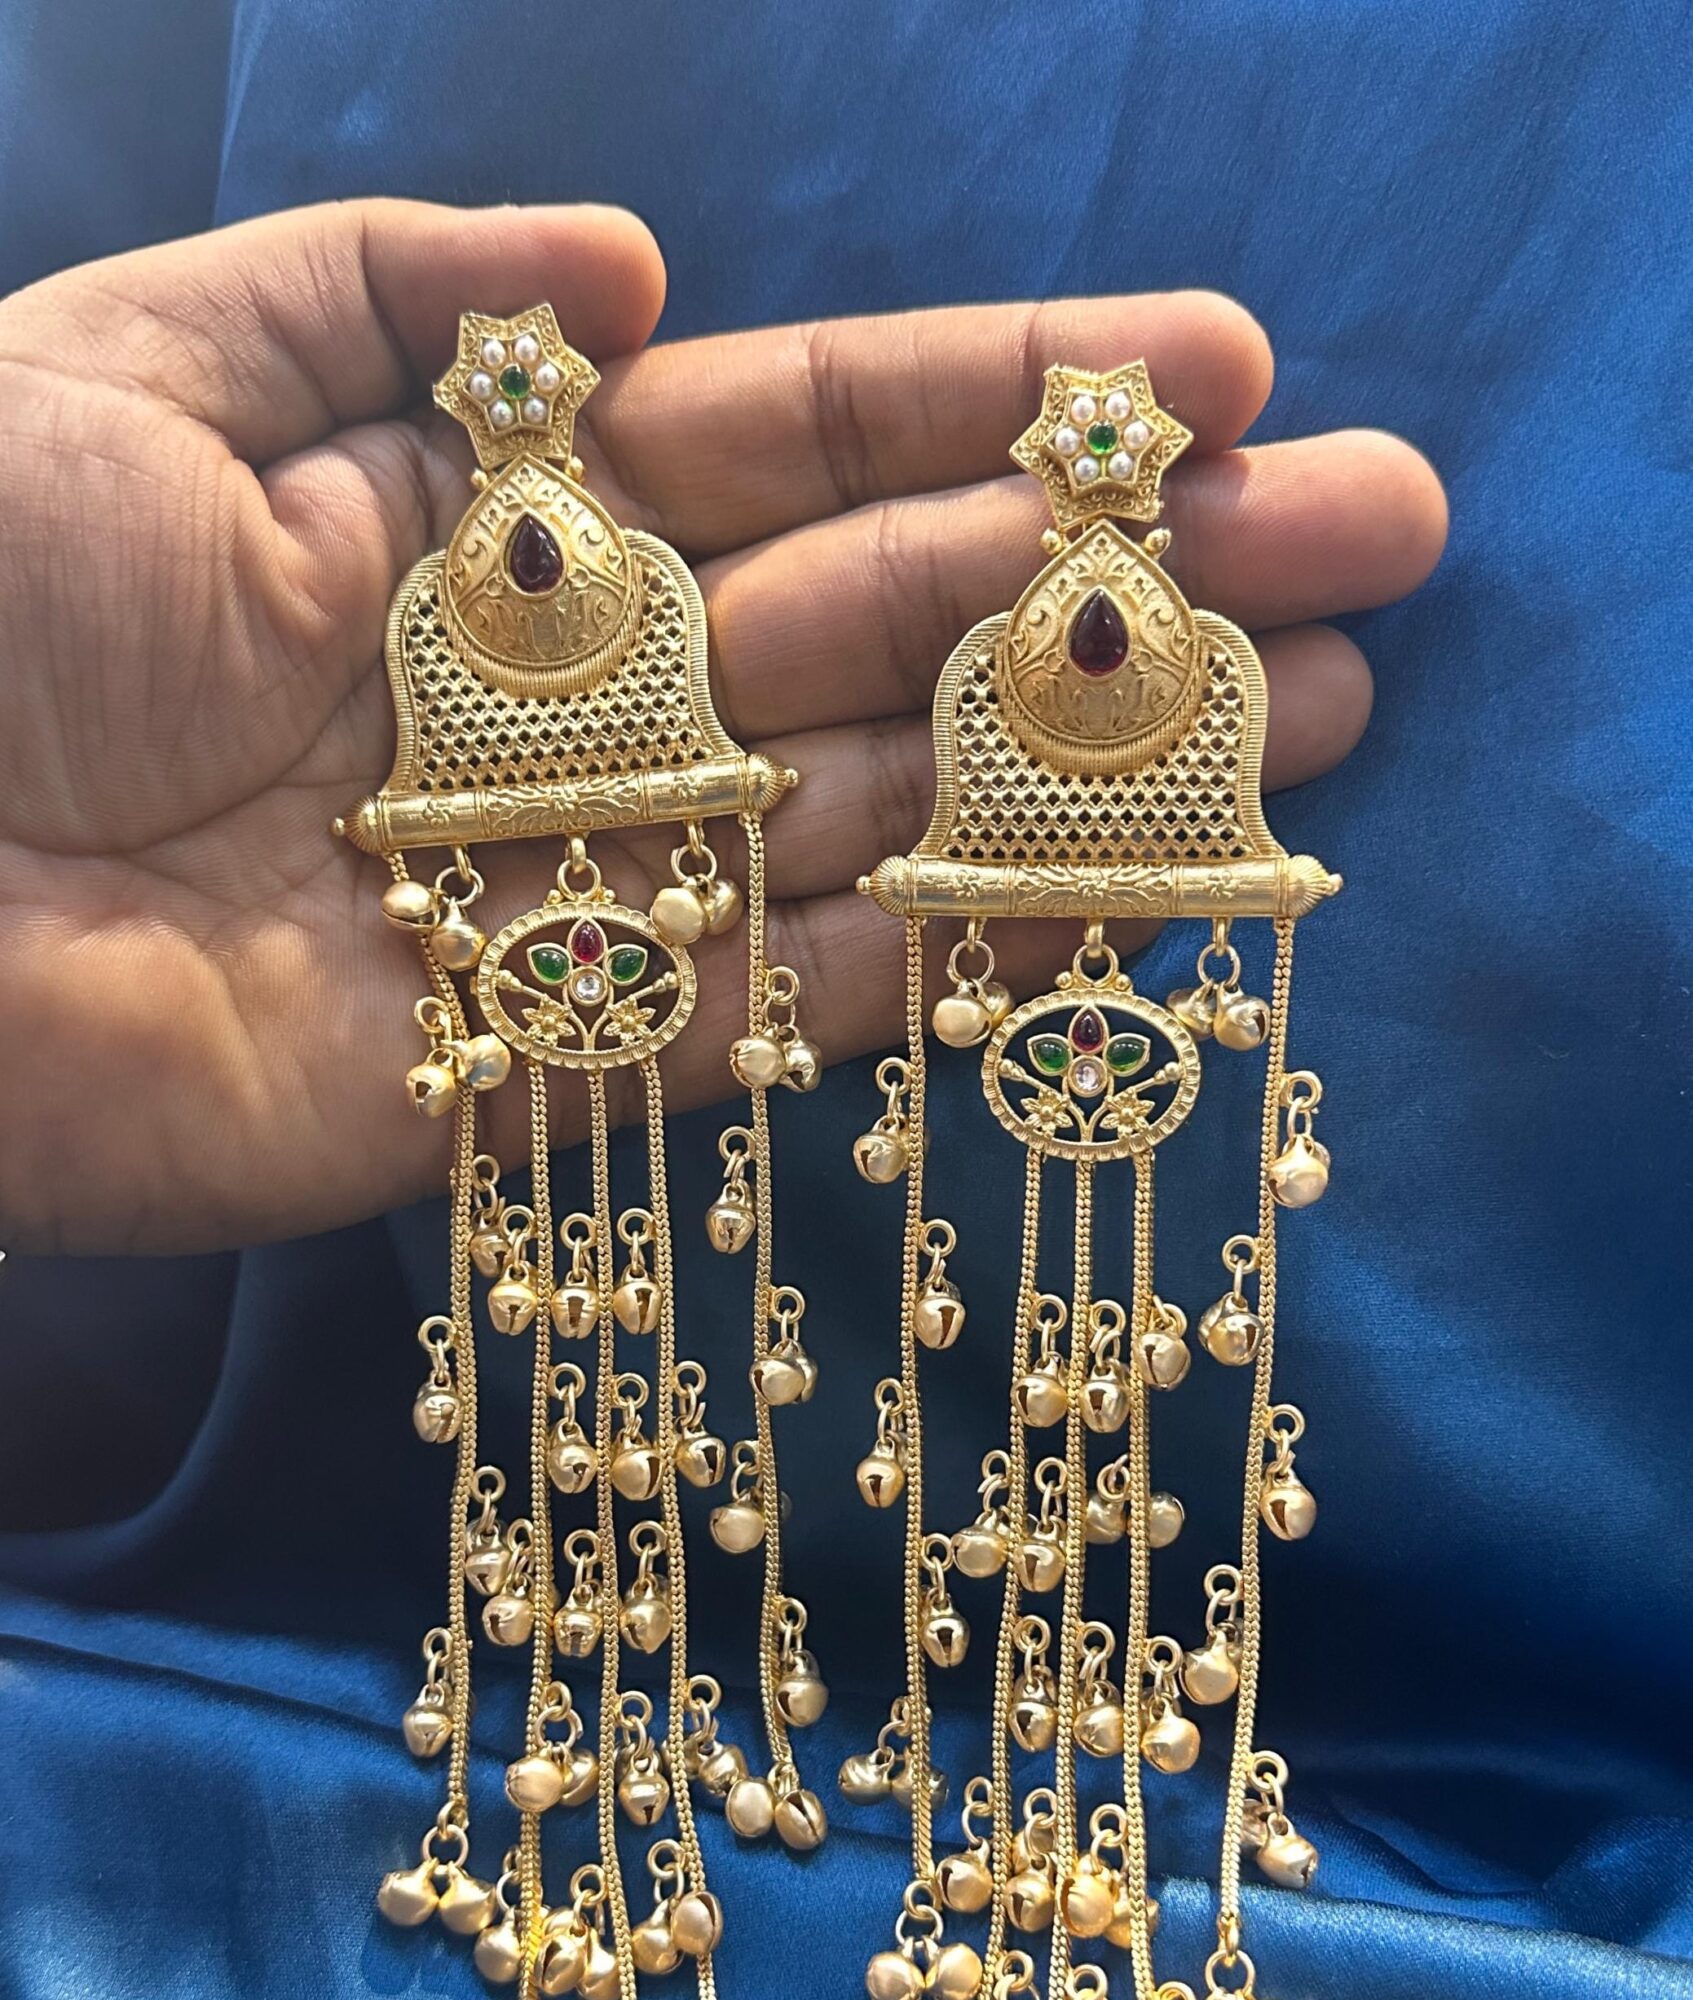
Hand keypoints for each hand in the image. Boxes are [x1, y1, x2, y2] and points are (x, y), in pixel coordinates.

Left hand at [0, 201, 1444, 1252]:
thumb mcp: (135, 362)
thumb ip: (383, 298)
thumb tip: (642, 263)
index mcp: (471, 516)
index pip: (786, 436)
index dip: (997, 397)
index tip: (1209, 370)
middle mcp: (553, 702)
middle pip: (887, 625)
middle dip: (1127, 576)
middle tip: (1376, 536)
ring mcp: (558, 891)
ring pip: (876, 818)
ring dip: (1094, 768)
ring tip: (1320, 711)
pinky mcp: (524, 1068)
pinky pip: (774, 1015)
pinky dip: (945, 970)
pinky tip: (1122, 908)